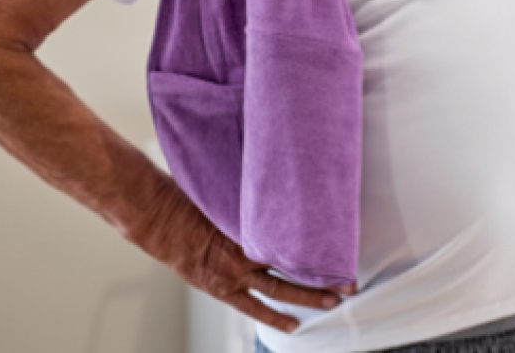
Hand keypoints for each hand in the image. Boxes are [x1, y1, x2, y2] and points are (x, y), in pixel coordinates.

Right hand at [129, 184, 351, 331]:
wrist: (161, 221)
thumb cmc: (197, 201)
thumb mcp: (234, 196)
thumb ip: (260, 203)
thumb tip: (288, 188)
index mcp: (254, 226)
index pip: (299, 238)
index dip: (325, 245)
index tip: (349, 247)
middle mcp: (249, 251)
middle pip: (297, 265)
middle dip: (326, 274)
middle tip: (352, 281)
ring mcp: (236, 273)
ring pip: (281, 288)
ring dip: (309, 296)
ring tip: (334, 303)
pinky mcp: (222, 289)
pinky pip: (253, 307)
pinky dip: (274, 317)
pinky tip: (294, 326)